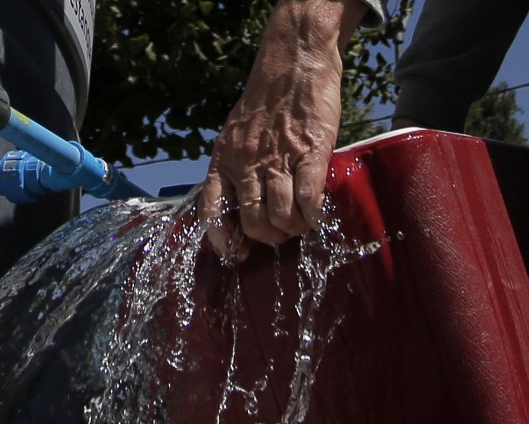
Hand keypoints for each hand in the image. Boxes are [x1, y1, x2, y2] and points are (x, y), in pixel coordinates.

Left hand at [199, 0, 367, 259]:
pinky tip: (316, 216)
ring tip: (300, 224)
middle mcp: (246, 163)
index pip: (212, 212)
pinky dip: (312, 215)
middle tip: (280, 233)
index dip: (223, 241)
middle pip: (251, 222)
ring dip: (292, 229)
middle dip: (268, 238)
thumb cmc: (266, 102)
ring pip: (279, 216)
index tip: (235, 255)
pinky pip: (308, 199)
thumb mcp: (236, 134)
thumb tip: (244, 203)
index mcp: (224, 160)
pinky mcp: (309, 152)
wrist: (293, 62)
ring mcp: (277, 159)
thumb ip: (237, 167)